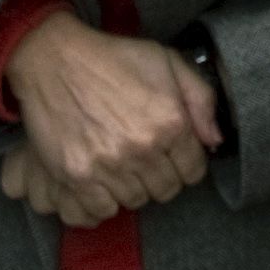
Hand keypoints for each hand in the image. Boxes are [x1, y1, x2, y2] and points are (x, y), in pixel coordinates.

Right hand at [1, 14, 220, 218]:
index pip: (193, 172)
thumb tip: (215, 140)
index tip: (171, 155)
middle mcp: (142, 148)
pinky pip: (100, 210)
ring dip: (131, 187)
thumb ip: (201, 99)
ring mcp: (109, 165)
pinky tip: (100, 181)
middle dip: (159, 176)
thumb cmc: (112, 58)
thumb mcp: (166, 61)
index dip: (185, 163)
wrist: (54, 58)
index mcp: (170, 122)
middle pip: (165, 190)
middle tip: (144, 159)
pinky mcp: (77, 176)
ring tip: (120, 164)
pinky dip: (102, 201)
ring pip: (135, 201)